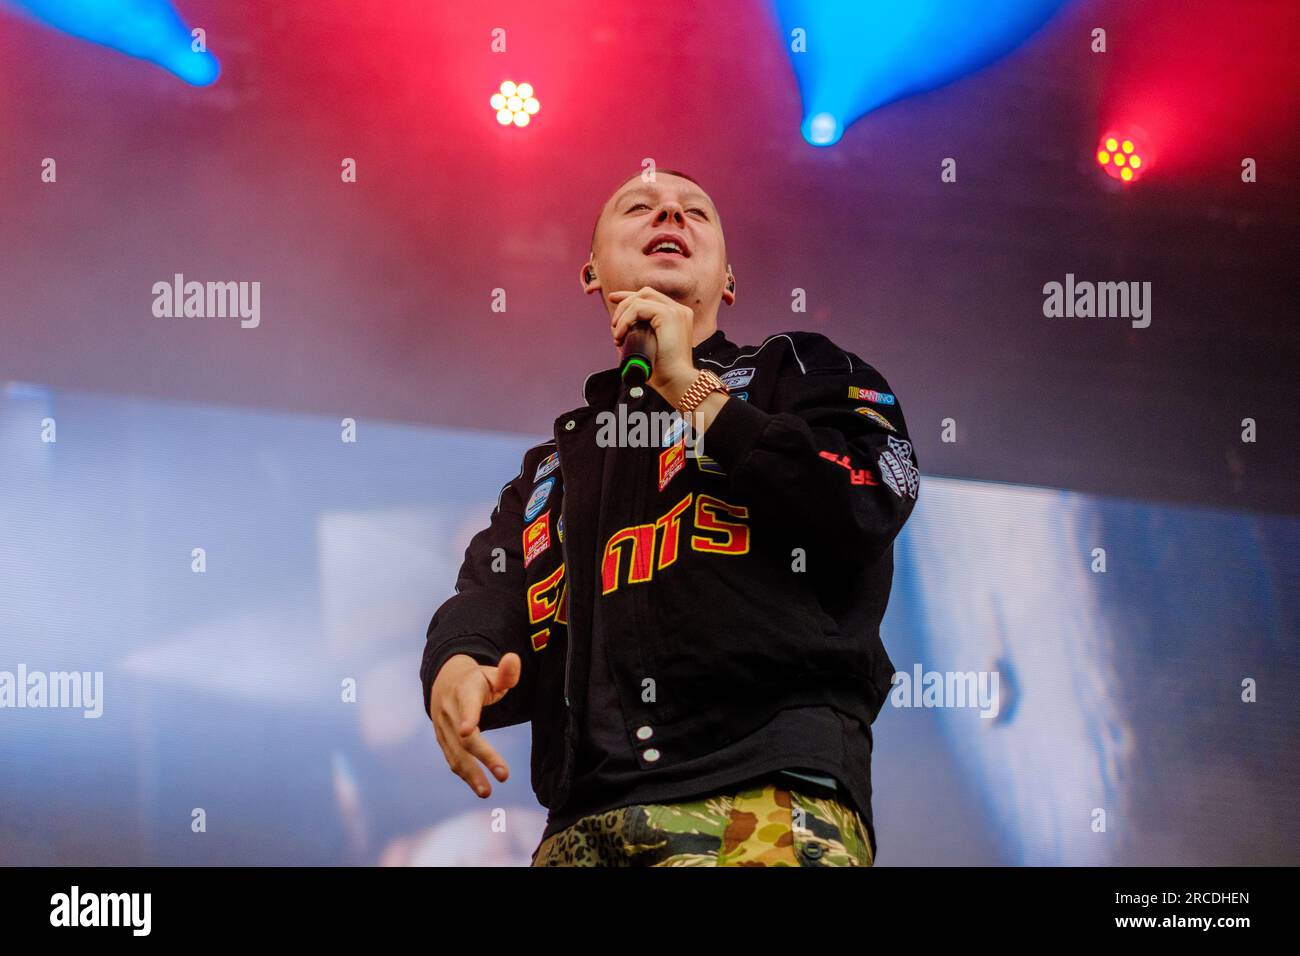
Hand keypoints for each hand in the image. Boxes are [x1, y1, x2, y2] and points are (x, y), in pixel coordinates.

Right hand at [429, 652, 520, 797]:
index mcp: (464, 691)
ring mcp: (444, 727)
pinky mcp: (443, 740)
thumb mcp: (491, 673)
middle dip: (484, 756)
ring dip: (471, 774)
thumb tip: (514, 658)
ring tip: (487, 792)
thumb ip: (506, 672)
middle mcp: (450, 711)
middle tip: (504, 775)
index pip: (467, 704)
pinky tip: (480, 786)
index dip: (468, 716)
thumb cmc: (476, 680)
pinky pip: (452, 759)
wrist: (444, 682)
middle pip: (465, 737)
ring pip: (456, 753)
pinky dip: (464, 774)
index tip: (469, 731)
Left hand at [608, 287, 698, 404]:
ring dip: (623, 314)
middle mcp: (679, 310)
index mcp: (678, 316)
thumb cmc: (664, 372)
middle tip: (613, 323)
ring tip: (616, 334)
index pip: (651, 297)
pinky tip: (620, 334)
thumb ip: (643, 339)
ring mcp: (676, 311)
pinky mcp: (669, 315)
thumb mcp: (652, 349)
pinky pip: (638, 308)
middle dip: (624, 300)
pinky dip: (625, 320)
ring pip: (640, 298)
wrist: (677, 381)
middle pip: (645, 293)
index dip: (629, 295)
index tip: (612, 299)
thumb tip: (622, 337)